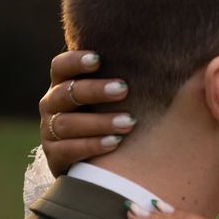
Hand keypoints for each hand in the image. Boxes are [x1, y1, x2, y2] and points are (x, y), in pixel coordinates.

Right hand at [39, 50, 134, 175]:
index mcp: (64, 84)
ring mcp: (50, 131)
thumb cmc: (113, 114)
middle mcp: (52, 105)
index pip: (61, 67)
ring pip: (67, 124)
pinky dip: (92, 146)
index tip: (98, 59)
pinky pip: (68, 150)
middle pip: (65, 93)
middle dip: (94, 91)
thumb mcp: (115, 95)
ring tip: (128, 122)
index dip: (75, 61)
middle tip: (123, 90)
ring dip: (99, 122)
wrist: (97, 158)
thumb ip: (127, 77)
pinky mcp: (54, 157)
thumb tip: (167, 61)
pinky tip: (115, 142)